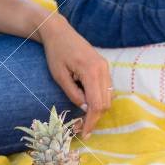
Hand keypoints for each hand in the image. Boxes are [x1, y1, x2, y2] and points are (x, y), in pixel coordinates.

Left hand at [36, 15, 111, 136]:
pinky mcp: (103, 66)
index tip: (83, 133)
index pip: (97, 104)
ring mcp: (105, 67)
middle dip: (94, 118)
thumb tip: (85, 108)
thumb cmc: (56, 52)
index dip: (91, 121)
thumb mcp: (59, 76)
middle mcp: (103, 69)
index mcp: (91, 71)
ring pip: (108, 97)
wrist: (59, 31)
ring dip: (97, 109)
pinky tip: (86, 103)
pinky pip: (106, 88)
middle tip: (79, 127)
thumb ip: (73, 93)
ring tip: (81, 118)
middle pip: (106, 103)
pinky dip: (99, 99)